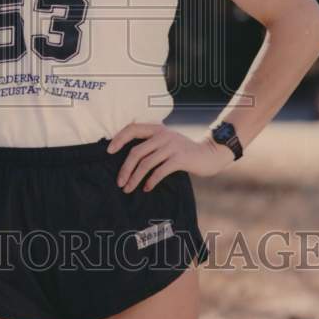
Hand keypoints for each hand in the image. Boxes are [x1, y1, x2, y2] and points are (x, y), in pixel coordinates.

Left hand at [106, 121, 232, 191]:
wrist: (210, 154)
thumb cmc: (184, 150)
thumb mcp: (167, 140)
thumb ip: (152, 143)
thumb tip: (128, 157)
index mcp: (157, 128)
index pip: (132, 129)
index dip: (119, 139)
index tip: (108, 152)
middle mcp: (162, 135)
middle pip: (136, 152)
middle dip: (125, 169)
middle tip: (120, 183)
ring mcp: (171, 146)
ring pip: (146, 163)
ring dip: (135, 178)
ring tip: (129, 189)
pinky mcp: (180, 158)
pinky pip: (160, 171)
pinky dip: (151, 181)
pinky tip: (146, 188)